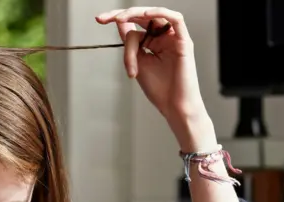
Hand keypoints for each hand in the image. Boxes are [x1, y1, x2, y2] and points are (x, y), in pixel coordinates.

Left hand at [96, 7, 215, 151]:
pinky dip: (160, 13)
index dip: (116, 19)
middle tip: (104, 18)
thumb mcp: (137, 63)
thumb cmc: (158, 89)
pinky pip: (176, 19)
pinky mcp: (184, 41)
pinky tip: (145, 14)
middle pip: (142, 16)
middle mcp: (163, 38)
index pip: (133, 25)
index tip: (99, 19)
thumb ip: (130, 44)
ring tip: (120, 19)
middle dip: (121, 15)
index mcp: (152, 43)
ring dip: (135, 14)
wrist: (173, 106)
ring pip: (153, 18)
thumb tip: (120, 24)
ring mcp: (174, 38)